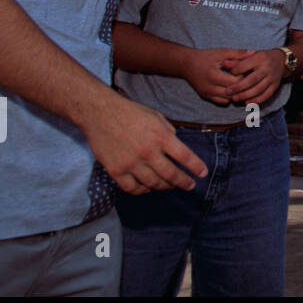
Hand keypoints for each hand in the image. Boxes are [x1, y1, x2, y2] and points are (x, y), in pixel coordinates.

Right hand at [82, 93, 207, 193]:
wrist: (100, 113)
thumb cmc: (130, 112)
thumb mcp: (156, 117)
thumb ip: (168, 133)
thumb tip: (176, 150)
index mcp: (160, 136)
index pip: (184, 156)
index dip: (196, 167)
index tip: (202, 173)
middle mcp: (148, 151)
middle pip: (171, 175)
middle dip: (183, 182)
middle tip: (190, 185)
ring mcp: (131, 163)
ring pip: (153, 184)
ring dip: (164, 186)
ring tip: (169, 185)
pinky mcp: (116, 170)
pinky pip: (132, 188)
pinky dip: (142, 190)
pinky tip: (147, 187)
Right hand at [183, 48, 249, 103]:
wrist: (186, 64)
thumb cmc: (206, 56)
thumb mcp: (221, 53)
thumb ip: (238, 54)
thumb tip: (253, 52)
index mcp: (214, 75)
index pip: (236, 82)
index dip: (244, 78)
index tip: (248, 72)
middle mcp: (209, 87)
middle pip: (233, 93)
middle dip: (242, 87)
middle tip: (248, 80)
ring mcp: (207, 94)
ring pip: (228, 100)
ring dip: (236, 94)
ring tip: (241, 85)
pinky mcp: (206, 97)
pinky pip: (222, 102)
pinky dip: (229, 97)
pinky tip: (232, 89)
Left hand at [223, 49, 286, 103]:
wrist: (281, 60)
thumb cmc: (261, 58)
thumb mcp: (250, 55)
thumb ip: (237, 60)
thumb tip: (224, 64)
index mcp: (259, 58)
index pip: (244, 66)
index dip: (234, 71)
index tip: (227, 75)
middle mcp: (267, 68)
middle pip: (252, 80)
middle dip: (238, 87)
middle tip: (227, 92)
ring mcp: (272, 78)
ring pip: (259, 89)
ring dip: (246, 95)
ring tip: (235, 98)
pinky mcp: (275, 85)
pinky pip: (266, 95)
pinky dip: (256, 100)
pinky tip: (247, 103)